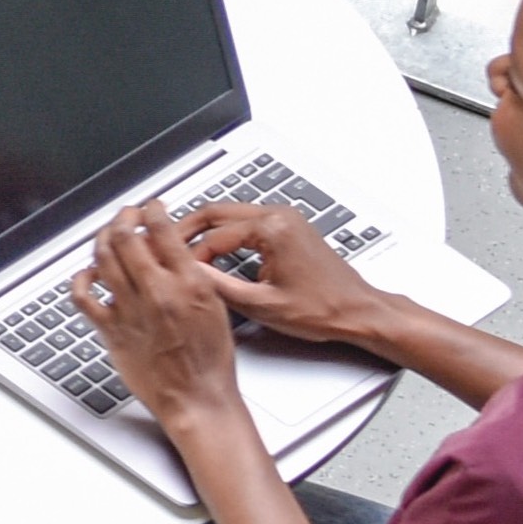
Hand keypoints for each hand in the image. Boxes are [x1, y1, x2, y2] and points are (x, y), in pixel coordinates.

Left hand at [73, 205, 247, 436]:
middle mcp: (158, 293)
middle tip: (126, 215)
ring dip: (101, 239)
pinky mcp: (111, 330)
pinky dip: (81, 279)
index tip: (151, 207)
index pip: (162, 230)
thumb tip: (168, 247)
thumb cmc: (210, 360)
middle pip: (125, 238)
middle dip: (122, 218)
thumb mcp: (214, 306)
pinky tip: (87, 273)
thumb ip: (190, 273)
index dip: (152, 210)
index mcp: (189, 284)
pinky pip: (84, 297)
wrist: (197, 399)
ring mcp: (130, 311)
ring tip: (107, 234)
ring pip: (102, 259)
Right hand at [170, 198, 396, 355]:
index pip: (214, 235)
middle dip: (187, 229)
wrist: (360, 312)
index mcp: (273, 229)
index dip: (190, 254)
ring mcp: (286, 220)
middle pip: (217, 211)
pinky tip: (213, 250)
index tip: (177, 269)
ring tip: (183, 248)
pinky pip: (246, 223)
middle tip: (163, 244)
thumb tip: (189, 275)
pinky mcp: (289, 228)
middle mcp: (279, 216)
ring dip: (205, 230)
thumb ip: (219, 286)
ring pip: (230, 214)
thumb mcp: (262, 305)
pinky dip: (224, 233)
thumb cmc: (324, 310)